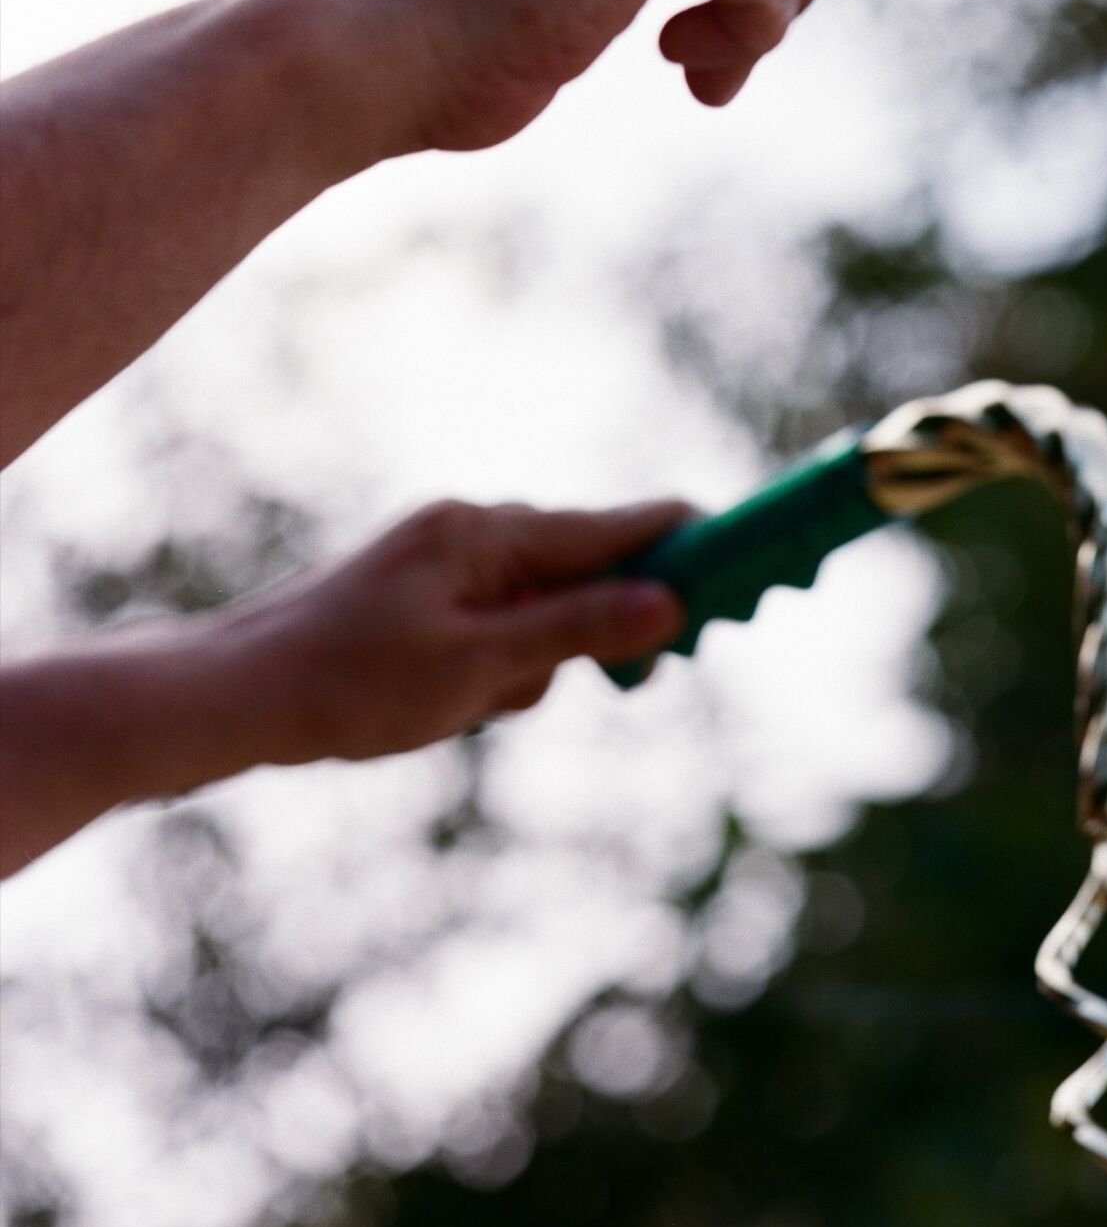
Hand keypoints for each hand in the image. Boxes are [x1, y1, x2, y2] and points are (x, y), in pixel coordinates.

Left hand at [227, 497, 691, 765]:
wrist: (234, 694)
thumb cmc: (349, 682)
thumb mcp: (479, 668)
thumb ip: (577, 632)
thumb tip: (667, 604)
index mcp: (493, 532)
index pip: (622, 524)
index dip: (693, 546)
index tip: (752, 573)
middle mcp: (478, 529)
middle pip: (591, 564)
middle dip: (608, 626)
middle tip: (632, 678)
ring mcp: (451, 558)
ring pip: (546, 605)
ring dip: (539, 660)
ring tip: (472, 703)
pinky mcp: (431, 591)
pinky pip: (503, 621)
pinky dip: (500, 664)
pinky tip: (449, 702)